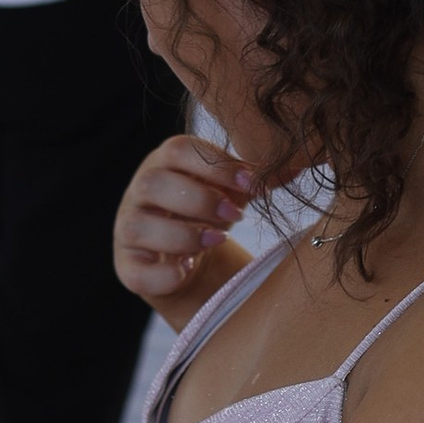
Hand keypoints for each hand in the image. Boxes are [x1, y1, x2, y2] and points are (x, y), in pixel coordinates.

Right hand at [116, 133, 252, 307]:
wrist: (194, 266)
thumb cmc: (213, 216)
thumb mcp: (233, 193)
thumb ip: (255, 179)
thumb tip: (295, 166)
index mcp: (164, 164)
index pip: (178, 149)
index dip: (216, 166)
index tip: (251, 185)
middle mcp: (138, 194)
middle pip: (152, 183)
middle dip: (199, 199)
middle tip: (236, 215)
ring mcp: (128, 232)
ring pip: (138, 226)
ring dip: (184, 234)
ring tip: (218, 239)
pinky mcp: (128, 269)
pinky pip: (136, 271)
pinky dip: (166, 273)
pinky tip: (190, 269)